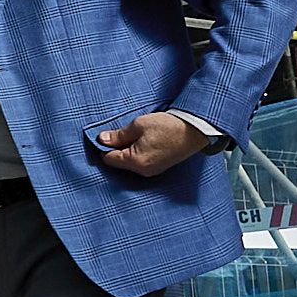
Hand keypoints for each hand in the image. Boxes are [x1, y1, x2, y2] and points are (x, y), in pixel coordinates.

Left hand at [88, 110, 212, 180]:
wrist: (194, 129)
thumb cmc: (168, 126)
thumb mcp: (139, 125)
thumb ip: (119, 135)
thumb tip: (102, 139)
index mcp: (136, 162)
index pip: (109, 159)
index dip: (104, 146)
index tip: (105, 135)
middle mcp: (143, 171)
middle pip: (119, 162)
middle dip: (116, 148)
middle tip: (120, 132)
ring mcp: (152, 171)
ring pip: (130, 162)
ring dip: (127, 150)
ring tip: (134, 134)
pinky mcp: (159, 167)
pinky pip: (141, 162)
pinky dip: (137, 152)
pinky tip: (143, 141)